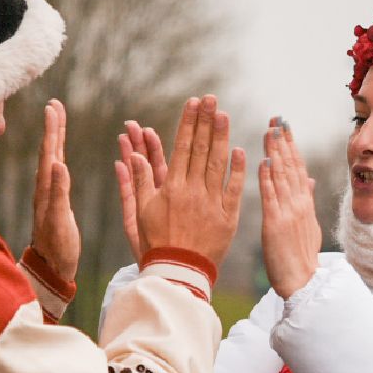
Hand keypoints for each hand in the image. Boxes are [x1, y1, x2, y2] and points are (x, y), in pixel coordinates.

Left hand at [31, 99, 79, 281]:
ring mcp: (49, 195)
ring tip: (58, 121)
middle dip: (53, 127)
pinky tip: (61, 156)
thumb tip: (59, 164)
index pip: (50, 153)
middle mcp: (45, 188)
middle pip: (50, 151)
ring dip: (56, 139)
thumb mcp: (60, 221)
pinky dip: (59, 157)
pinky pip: (56, 171)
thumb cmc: (57, 248)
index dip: (53, 130)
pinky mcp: (55, 202)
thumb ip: (59, 193)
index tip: (53, 107)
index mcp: (47, 189)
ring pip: (52, 159)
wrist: (51, 269)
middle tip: (55, 104)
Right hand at [116, 95, 245, 273]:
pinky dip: (238, 170)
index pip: (181, 147)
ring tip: (223, 114)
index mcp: (171, 188)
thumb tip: (132, 155)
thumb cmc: (154, 244)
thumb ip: (138, 182)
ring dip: (221, 137)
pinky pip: (234, 190)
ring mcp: (212, 204)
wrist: (177, 274)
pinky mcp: (228, 218)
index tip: (193, 102)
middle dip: (205, 121)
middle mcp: (193, 191)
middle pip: (200, 149)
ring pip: (218, 164)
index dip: (188, 123)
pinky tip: (240, 150)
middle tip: (211, 98)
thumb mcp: (138, 213)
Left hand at [258, 116, 320, 297]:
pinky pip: (270, 197)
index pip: (297, 167)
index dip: (291, 145)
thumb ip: (306, 200)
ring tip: (270, 130)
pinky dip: (267, 178)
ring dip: (275, 152)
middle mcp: (298, 203)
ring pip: (281, 176)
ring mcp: (288, 212)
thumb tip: (308, 179)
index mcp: (304, 203)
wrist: (303, 282)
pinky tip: (263, 161)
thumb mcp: (309, 226)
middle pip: (290, 166)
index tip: (284, 126)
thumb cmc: (301, 257)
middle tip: (276, 118)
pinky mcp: (275, 224)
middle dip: (283, 141)